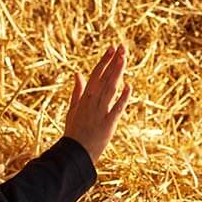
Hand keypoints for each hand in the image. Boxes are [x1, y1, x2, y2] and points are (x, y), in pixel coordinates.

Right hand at [65, 43, 131, 161]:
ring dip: (117, 73)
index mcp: (84, 98)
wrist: (74, 154)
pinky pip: (117, 109)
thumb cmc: (74, 132)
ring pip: (110, 89)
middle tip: (122, 47)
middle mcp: (92, 102)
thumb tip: (78, 73)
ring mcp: (100, 113)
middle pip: (104, 78)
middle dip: (113, 62)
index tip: (112, 48)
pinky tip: (129, 86)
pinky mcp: (108, 124)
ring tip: (124, 59)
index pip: (96, 74)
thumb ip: (77, 91)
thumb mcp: (72, 109)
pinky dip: (123, 98)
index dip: (104, 61)